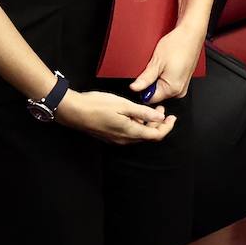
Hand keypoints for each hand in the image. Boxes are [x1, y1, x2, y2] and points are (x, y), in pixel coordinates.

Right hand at [54, 89, 176, 145]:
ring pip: (138, 134)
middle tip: (160, 109)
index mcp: (131, 132)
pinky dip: (136, 124)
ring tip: (147, 109)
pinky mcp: (109, 136)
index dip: (167, 127)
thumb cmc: (96, 105)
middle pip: (148, 136)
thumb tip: (160, 118)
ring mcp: (116, 139)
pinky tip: (132, 113)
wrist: (73, 111)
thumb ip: (143, 111)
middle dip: (157, 124)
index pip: (156, 135)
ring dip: (146, 123)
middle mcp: (125, 140)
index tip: (172, 117)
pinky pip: (128, 133)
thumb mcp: (122, 104)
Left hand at [130, 23, 205, 103]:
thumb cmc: (177, 45)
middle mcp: (179, 91)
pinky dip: (164, 75)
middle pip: (157, 94)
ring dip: (157, 78)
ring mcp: (183, 85)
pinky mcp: (183, 79)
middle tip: (152, 67)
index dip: (142, 89)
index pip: (150, 98)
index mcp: (172, 89)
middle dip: (150, 83)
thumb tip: (135, 88)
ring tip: (160, 64)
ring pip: (162, 87)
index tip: (140, 78)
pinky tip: (165, 64)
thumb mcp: (156, 61)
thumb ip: (145, 78)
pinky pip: (169, 82)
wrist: (191, 34)